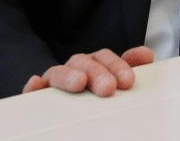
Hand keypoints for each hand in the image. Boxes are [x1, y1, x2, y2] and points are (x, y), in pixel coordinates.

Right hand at [22, 46, 153, 96]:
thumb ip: (129, 70)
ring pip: (58, 72)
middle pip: (84, 62)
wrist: (78, 124)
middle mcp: (76, 69)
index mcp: (96, 65)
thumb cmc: (100, 100)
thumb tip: (146, 55)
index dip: (117, 65)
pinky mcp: (38, 94)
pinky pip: (34, 89)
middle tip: (108, 88)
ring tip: (78, 83)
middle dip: (97, 72)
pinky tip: (35, 85)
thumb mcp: (117, 85)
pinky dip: (33, 85)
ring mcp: (56, 81)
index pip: (105, 59)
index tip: (128, 81)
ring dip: (68, 75)